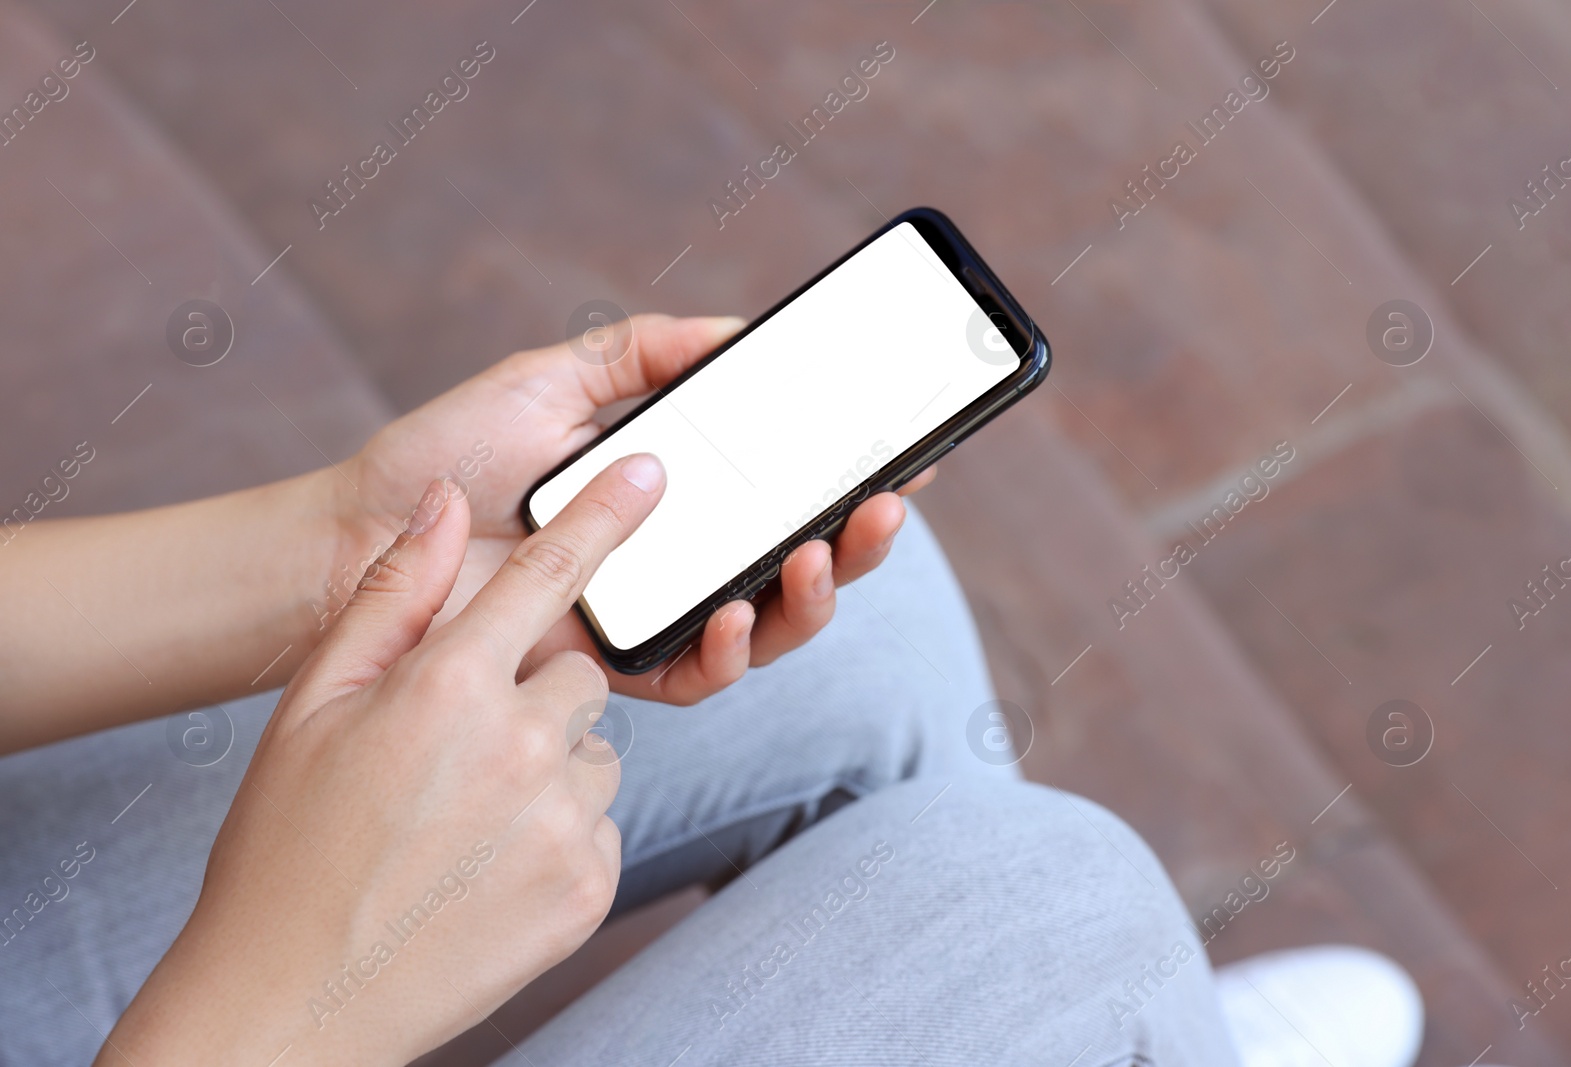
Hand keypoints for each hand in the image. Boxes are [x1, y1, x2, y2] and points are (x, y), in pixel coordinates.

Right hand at [102, 455, 668, 1065]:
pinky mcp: (589, 887)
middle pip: (579, 678)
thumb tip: (443, 504)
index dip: (604, 517)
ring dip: (549, 769)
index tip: (650, 473)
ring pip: (593, 754)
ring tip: (464, 820)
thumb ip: (392, 596)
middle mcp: (522, 747)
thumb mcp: (314, 705)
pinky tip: (489, 865)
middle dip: (533, 698)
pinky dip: (559, 834)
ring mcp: (563, 823)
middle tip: (457, 752)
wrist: (292, 1000)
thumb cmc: (287, 847)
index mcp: (449, 688)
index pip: (549, 575)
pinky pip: (601, 825)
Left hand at [337, 314, 935, 701]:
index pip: (784, 492)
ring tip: (821, 554)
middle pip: (797, 564)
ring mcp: (650, 616)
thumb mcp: (557, 377)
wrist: (367, 530)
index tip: (903, 451)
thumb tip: (739, 330)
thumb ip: (646, 353)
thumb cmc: (453, 455)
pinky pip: (693, 677)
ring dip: (811, 598)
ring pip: (764, 628)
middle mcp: (677, 559)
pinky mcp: (610, 667)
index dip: (847, 478)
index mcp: (676, 493)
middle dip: (856, 542)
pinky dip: (726, 651)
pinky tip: (731, 613)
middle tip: (885, 503)